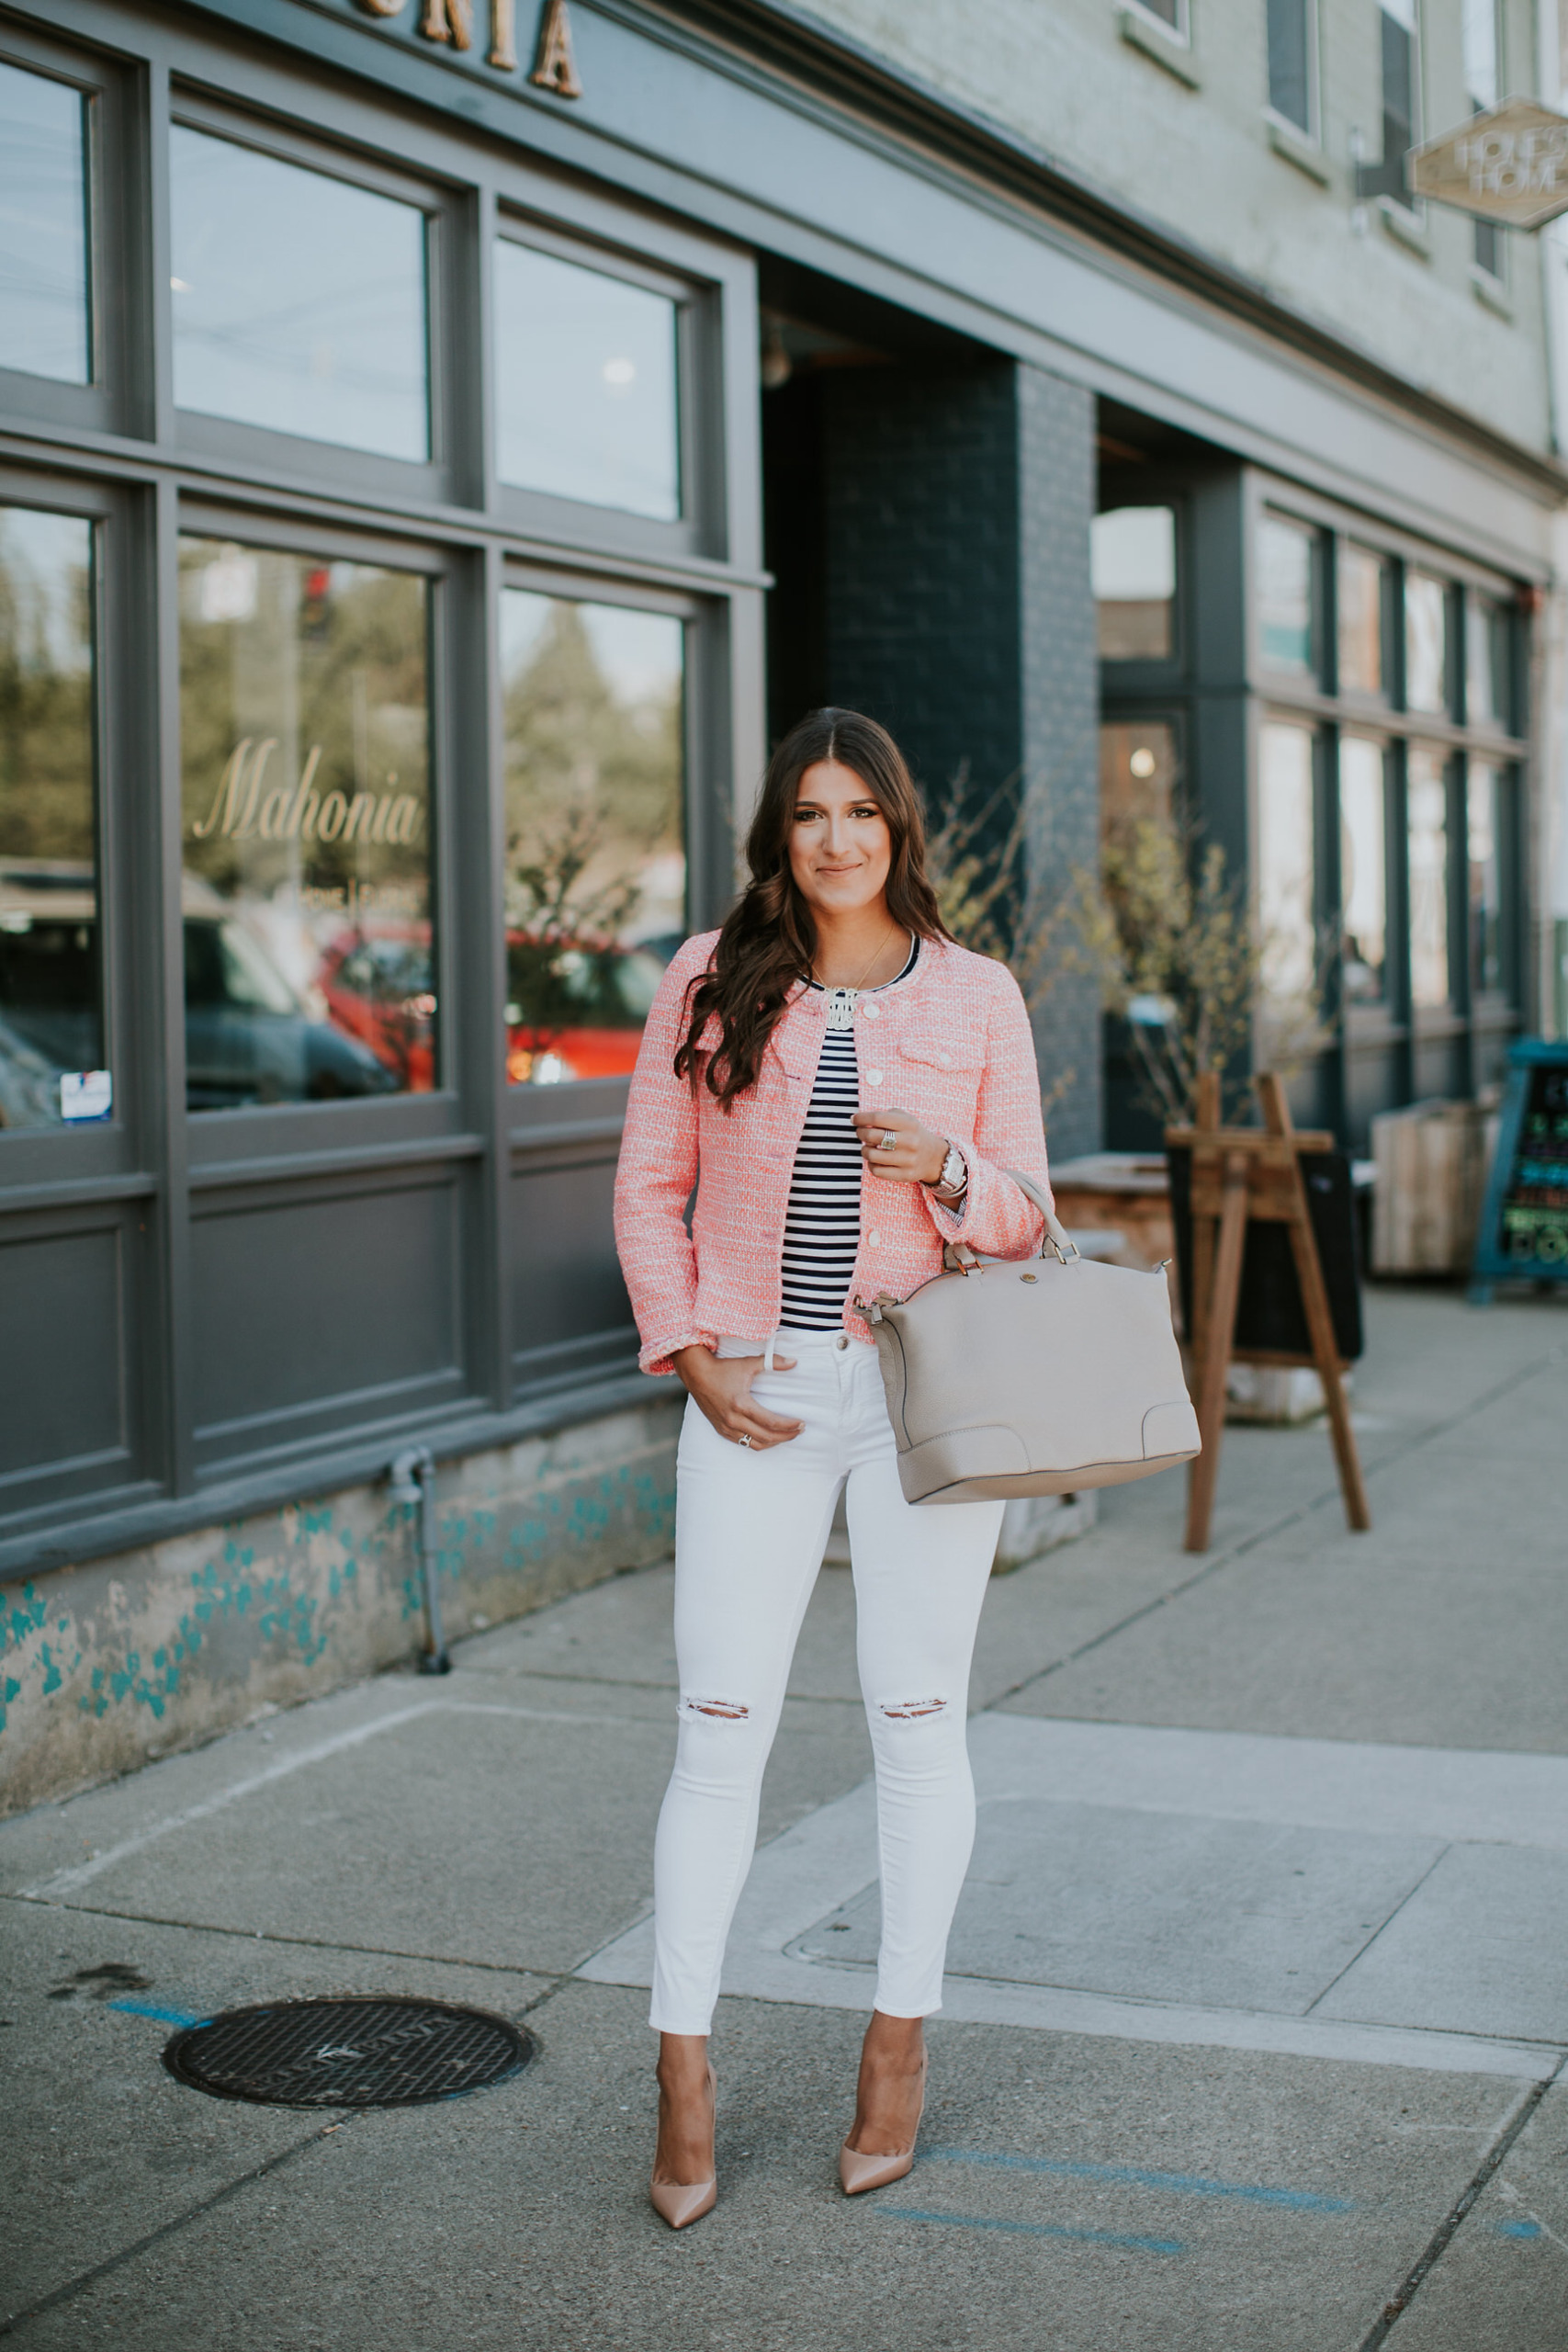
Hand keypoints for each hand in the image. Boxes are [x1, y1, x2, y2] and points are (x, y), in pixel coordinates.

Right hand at [672, 1345, 802, 1449]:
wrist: (697, 1374)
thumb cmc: (723, 1369)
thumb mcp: (748, 1363)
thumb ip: (773, 1362)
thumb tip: (794, 1362)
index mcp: (741, 1404)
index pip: (771, 1422)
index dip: (789, 1425)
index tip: (801, 1423)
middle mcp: (733, 1420)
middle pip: (766, 1437)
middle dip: (786, 1436)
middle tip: (799, 1431)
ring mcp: (726, 1427)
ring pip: (754, 1444)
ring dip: (773, 1442)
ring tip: (786, 1435)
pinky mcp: (721, 1430)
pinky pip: (742, 1443)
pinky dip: (758, 1442)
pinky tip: (768, 1437)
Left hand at [853, 1105, 947, 1186]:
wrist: (934, 1157)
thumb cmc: (913, 1134)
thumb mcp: (906, 1119)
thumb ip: (886, 1116)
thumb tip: (861, 1121)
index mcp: (909, 1124)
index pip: (877, 1118)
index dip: (861, 1118)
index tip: (854, 1119)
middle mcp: (910, 1142)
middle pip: (872, 1136)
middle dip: (860, 1133)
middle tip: (860, 1132)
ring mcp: (908, 1160)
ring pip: (872, 1155)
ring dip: (864, 1150)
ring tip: (868, 1147)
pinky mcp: (905, 1175)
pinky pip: (877, 1171)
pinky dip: (871, 1164)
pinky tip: (875, 1160)